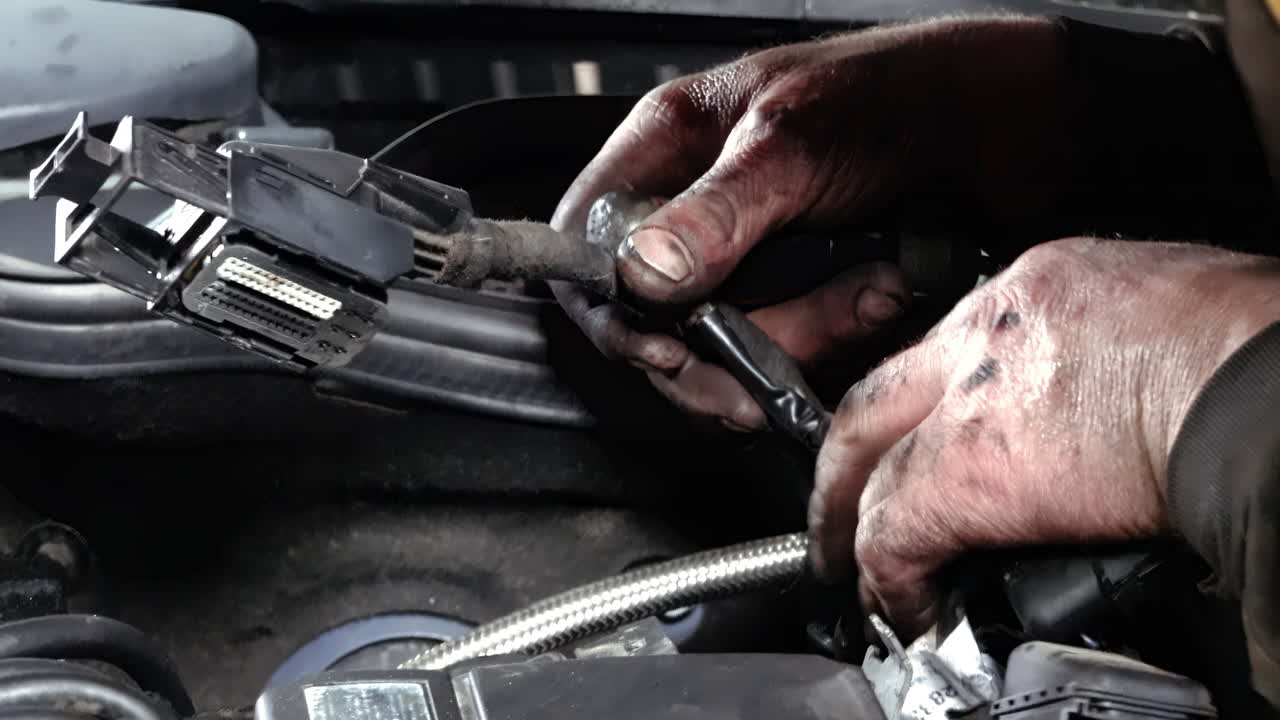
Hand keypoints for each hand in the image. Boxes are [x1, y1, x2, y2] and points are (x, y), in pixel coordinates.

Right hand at [551, 16, 1069, 428]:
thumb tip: (638, 276)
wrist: (1029, 133)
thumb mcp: (798, 143)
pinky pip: (784, 356)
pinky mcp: (804, 301)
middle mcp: (701, 207)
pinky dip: (832, 344)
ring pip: (722, 346)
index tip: (657, 339)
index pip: (587, 237)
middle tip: (767, 347)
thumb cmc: (913, 94)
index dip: (606, 300)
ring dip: (797, 336)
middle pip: (651, 315)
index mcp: (673, 145)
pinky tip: (876, 299)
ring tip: (863, 289)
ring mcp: (754, 259)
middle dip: (715, 342)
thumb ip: (714, 213)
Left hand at [808, 238, 1279, 637]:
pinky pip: (897, 530)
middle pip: (876, 397)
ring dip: (853, 522)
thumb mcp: (1164, 310)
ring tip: (854, 568)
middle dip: (845, 459)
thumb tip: (1109, 399)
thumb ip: (1107, 349)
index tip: (915, 438)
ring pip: (870, 463)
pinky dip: (892, 572)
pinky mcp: (969, 470)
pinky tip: (904, 603)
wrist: (1261, 380)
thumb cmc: (1248, 348)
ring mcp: (969, 397)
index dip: (921, 403)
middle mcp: (986, 329)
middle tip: (835, 506)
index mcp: (1037, 288)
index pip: (946, 346)